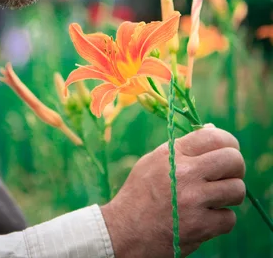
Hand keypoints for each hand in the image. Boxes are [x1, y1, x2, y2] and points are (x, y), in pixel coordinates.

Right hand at [101, 126, 245, 257]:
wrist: (125, 232)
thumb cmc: (140, 193)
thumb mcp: (154, 161)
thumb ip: (184, 147)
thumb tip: (213, 131)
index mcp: (173, 154)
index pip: (214, 137)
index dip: (229, 142)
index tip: (229, 150)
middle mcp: (185, 173)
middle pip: (233, 160)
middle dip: (236, 168)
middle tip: (227, 175)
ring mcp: (194, 201)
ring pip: (237, 189)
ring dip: (230, 195)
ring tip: (215, 198)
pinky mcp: (200, 227)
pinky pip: (230, 218)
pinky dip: (221, 220)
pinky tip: (206, 218)